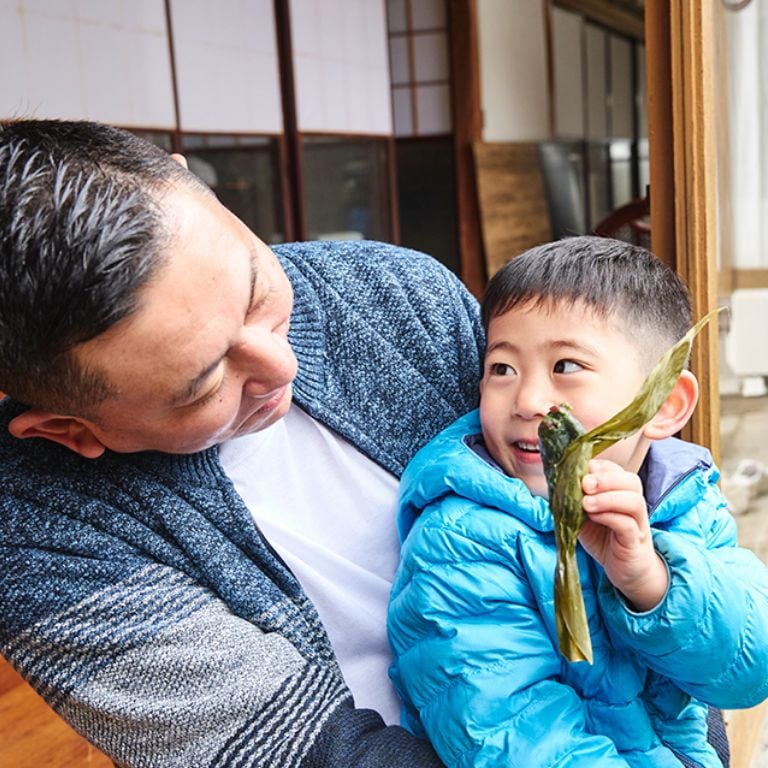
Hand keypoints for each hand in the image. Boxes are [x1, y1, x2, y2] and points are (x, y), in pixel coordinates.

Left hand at [578, 458, 667, 611]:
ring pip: (633, 501)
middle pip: (631, 481)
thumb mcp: (584, 516)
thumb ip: (574, 501)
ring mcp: (638, 523)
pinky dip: (610, 517)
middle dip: (606, 478)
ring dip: (607, 498)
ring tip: (586, 503)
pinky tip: (593, 517)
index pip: (616, 470)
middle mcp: (633, 504)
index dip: (600, 467)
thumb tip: (554, 485)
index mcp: (621, 493)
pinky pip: (628, 525)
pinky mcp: (635, 542)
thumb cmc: (604, 539)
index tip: (582, 469)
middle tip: (584, 484)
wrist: (626, 570)